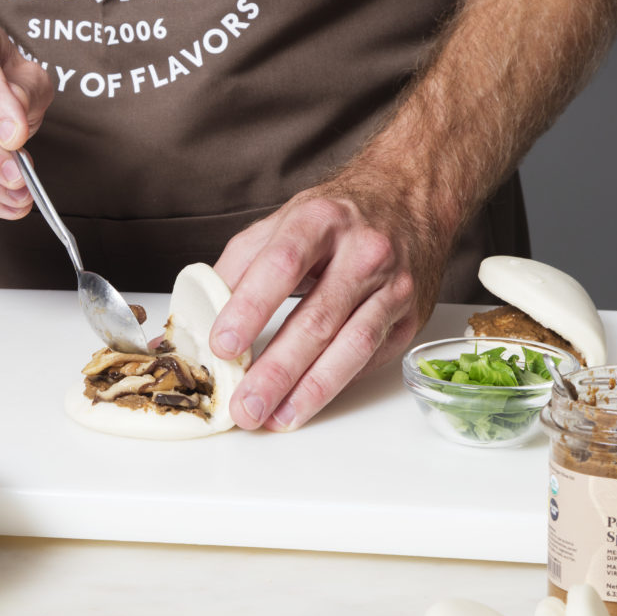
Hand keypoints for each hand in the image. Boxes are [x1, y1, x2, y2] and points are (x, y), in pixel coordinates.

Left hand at [210, 187, 447, 431]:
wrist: (411, 197)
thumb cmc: (338, 216)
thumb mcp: (285, 219)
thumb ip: (240, 264)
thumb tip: (204, 313)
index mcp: (321, 220)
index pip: (282, 266)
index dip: (250, 308)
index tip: (222, 346)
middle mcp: (364, 252)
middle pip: (317, 318)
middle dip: (277, 370)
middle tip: (245, 405)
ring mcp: (393, 286)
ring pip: (352, 346)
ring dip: (310, 390)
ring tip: (275, 418)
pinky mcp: (410, 317)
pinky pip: (371, 357)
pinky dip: (337, 384)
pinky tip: (306, 403)